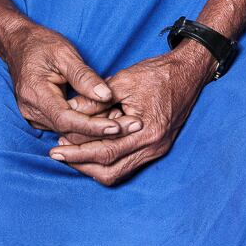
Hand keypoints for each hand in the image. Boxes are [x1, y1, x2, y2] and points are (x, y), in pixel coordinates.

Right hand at [0, 24, 134, 143]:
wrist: (18, 43)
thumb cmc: (42, 44)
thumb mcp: (65, 53)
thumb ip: (84, 76)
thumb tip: (106, 96)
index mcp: (35, 93)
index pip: (67, 119)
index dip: (93, 126)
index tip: (117, 127)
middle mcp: (31, 110)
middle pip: (68, 130)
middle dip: (100, 131)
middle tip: (130, 126)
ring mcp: (32, 115)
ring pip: (67, 131)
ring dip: (94, 130)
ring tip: (124, 124)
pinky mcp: (38, 116)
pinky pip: (63, 126)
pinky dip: (83, 126)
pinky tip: (105, 121)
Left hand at [55, 47, 209, 185]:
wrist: (189, 73)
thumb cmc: (158, 73)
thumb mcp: (124, 81)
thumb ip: (96, 99)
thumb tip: (69, 110)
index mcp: (147, 131)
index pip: (105, 151)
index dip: (78, 152)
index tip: (56, 148)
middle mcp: (153, 147)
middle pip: (111, 170)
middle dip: (81, 164)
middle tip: (59, 153)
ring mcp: (156, 150)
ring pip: (118, 172)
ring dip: (93, 165)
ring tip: (71, 152)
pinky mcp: (156, 147)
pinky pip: (127, 165)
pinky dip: (107, 161)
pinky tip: (91, 150)